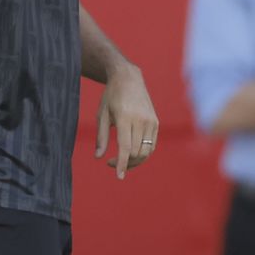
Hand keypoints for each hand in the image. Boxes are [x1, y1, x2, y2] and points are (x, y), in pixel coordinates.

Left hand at [95, 63, 158, 179]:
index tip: (118, 176)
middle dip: (124, 163)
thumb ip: (101, 137)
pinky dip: (142, 153)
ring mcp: (151, 121)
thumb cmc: (111, 96)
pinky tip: (130, 152)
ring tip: (120, 160)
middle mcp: (141, 120)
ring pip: (146, 152)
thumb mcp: (101, 115)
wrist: (129, 78)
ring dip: (134, 161)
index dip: (121, 164)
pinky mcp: (156, 122)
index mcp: (125, 117)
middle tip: (110, 162)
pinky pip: (151, 145)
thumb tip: (98, 157)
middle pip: (136, 153)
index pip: (125, 147)